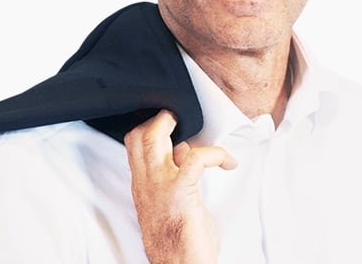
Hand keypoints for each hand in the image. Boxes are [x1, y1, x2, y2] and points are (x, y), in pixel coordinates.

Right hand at [124, 110, 237, 263]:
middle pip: (140, 135)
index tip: (168, 121)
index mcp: (142, 186)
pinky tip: (228, 161)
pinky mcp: (180, 194)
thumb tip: (182, 153)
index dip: (149, 125)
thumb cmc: (177, 242)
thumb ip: (169, 177)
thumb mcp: (166, 204)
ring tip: (204, 134)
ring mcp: (160, 187)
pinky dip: (215, 154)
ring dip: (180, 127)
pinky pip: (194, 160)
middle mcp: (146, 184)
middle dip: (161, 118)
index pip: (133, 144)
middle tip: (181, 119)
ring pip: (154, 138)